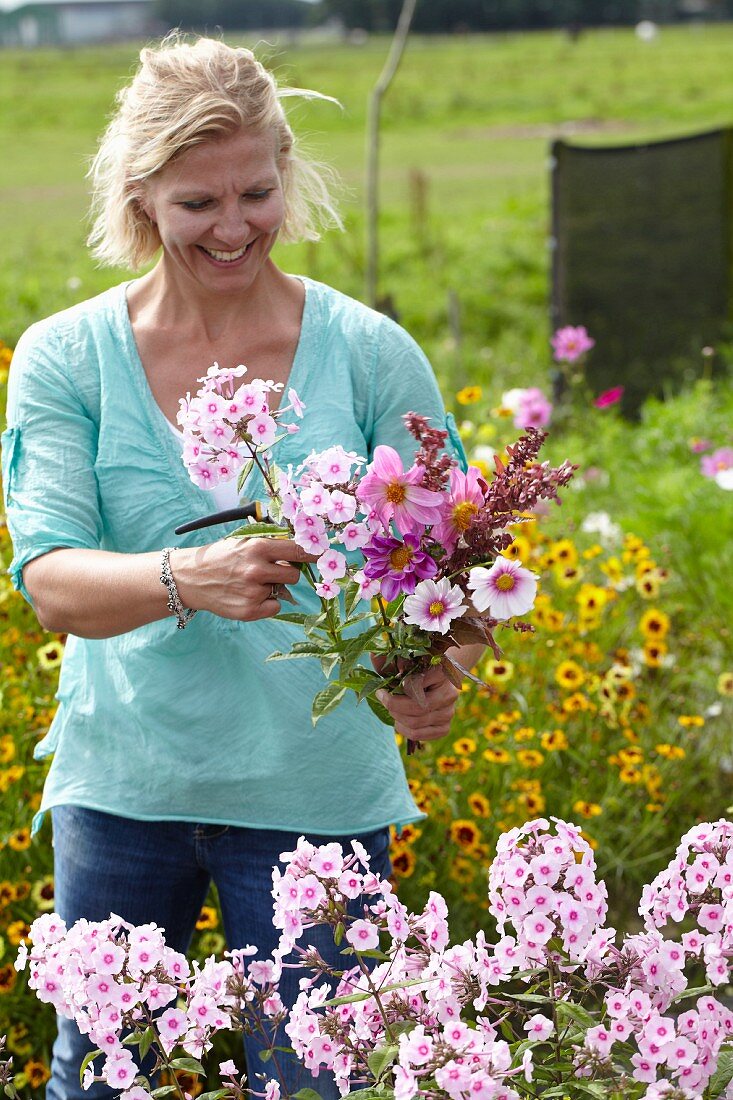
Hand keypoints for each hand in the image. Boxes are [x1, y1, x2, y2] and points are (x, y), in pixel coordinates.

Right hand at [171, 537, 317, 621]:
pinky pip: (274, 607)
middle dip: (286, 573)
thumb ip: (269, 545)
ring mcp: (253, 592)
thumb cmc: (220, 558)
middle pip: (294, 575)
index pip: (297, 550)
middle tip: (268, 572)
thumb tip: (300, 548)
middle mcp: (256, 570)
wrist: (190, 578)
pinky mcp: (249, 611)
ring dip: (273, 587)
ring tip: (250, 583)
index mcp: (257, 548)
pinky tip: (247, 596)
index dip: (313, 553)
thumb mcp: (242, 542)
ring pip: (283, 591)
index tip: (324, 554)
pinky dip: (266, 604)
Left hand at [374, 661, 459, 743]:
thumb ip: (389, 659)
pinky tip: (400, 721)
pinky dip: (404, 730)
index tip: (382, 689)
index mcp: (441, 673)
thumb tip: (373, 654)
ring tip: (392, 709)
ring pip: (415, 723)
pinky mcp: (445, 728)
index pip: (417, 684)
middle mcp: (449, 694)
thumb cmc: (416, 669)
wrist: (438, 681)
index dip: (396, 689)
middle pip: (416, 708)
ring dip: (397, 718)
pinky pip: (419, 735)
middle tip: (383, 699)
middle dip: (393, 706)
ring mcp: (449, 713)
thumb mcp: (403, 661)